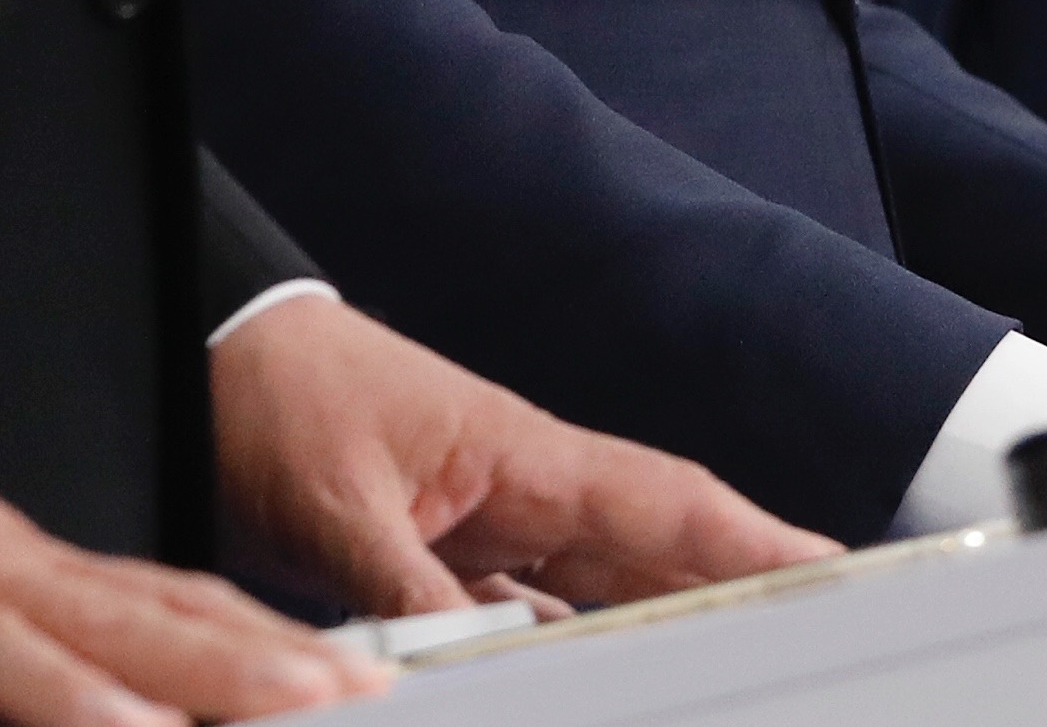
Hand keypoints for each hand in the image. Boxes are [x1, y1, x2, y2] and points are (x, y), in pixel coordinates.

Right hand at [0, 334, 377, 726]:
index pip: (166, 600)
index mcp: (14, 558)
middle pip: (121, 627)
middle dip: (235, 676)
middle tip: (337, 704)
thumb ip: (34, 619)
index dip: (266, 644)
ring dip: (93, 707)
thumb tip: (135, 686)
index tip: (362, 679)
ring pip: (6, 657)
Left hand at [207, 293, 826, 614]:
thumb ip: (407, 594)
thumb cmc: (274, 395)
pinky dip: (569, 652)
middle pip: (658, 552)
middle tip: (826, 635)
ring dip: (664, 628)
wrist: (211, 356)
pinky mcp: (450, 555)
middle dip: (742, 591)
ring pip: (603, 589)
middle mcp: (524, 488)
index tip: (836, 573)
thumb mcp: (335, 506)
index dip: (755, 541)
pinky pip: (533, 615)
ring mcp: (492, 524)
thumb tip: (464, 665)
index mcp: (519, 452)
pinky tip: (598, 689)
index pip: (664, 502)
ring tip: (731, 672)